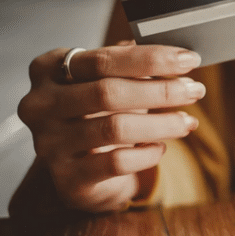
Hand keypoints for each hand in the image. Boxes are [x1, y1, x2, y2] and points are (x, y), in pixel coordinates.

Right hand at [17, 43, 204, 211]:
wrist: (79, 164)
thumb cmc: (99, 110)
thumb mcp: (111, 79)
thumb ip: (136, 64)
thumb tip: (179, 57)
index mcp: (49, 69)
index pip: (103, 59)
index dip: (151, 58)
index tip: (189, 60)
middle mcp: (40, 105)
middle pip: (107, 92)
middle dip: (161, 91)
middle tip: (195, 90)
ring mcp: (49, 143)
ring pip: (115, 129)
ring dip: (162, 123)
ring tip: (187, 121)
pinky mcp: (67, 178)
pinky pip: (117, 163)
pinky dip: (148, 154)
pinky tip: (160, 148)